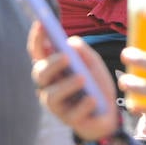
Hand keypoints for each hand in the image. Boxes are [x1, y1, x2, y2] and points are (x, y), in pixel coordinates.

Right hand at [27, 22, 120, 141]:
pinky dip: (83, 104)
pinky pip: (72, 113)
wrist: (109, 113)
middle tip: (66, 57)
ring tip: (81, 78)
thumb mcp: (93, 64)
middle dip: (51, 64)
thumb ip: (84, 52)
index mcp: (52, 68)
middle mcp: (49, 85)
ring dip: (66, 85)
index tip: (41, 24)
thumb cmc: (95, 84)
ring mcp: (56, 105)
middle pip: (40, 73)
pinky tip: (93, 99)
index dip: (37, 38)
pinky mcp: (69, 120)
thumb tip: (71, 42)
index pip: (38, 52)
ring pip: (51, 95)